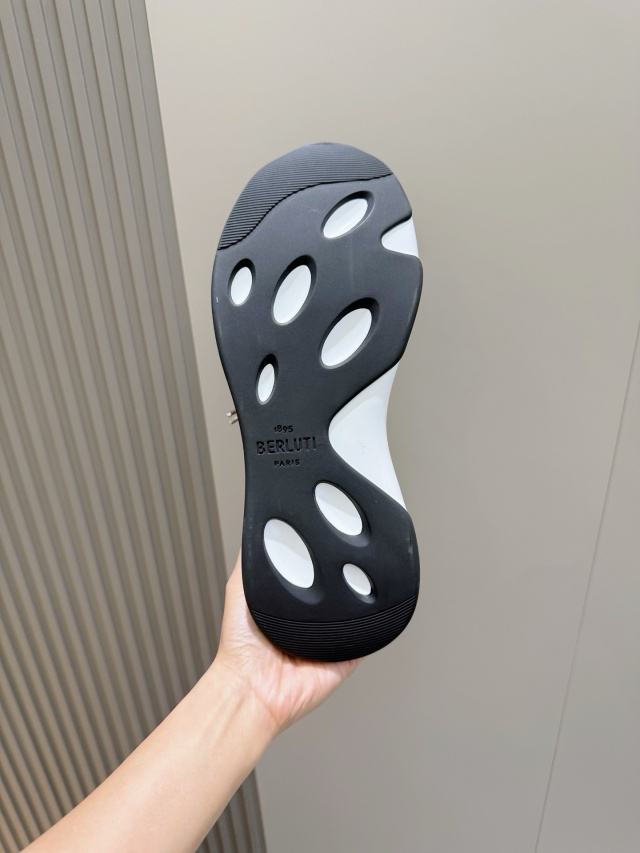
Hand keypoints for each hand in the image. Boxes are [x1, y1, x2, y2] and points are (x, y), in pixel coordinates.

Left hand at [216, 552, 361, 735]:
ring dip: (357, 601)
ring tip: (358, 584)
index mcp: (290, 604)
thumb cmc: (241, 647)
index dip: (321, 559)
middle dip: (341, 577)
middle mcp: (311, 621)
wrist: (254, 688)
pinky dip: (369, 628)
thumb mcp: (239, 589)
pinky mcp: (345, 658)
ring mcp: (330, 639)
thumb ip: (249, 561)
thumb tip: (254, 530)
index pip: (313, 574)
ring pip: (355, 612)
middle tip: (346, 561)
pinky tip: (368, 613)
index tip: (328, 542)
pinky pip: (366, 639)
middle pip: (336, 591)